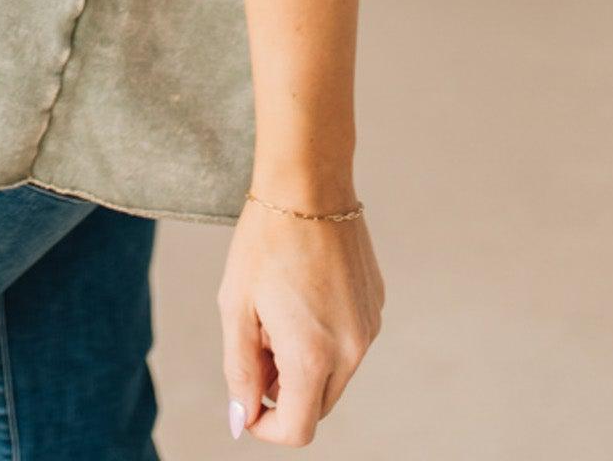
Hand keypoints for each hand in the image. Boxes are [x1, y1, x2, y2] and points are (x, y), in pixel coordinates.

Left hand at [218, 195, 383, 444]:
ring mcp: (369, 328)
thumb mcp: (236, 307)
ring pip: (334, 375)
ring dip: (305, 362)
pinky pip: (349, 343)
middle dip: (283, 390)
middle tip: (259, 340)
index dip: (264, 426)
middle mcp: (351, 350)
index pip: (297, 429)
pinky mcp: (376, 306)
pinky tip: (304, 291)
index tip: (245, 399)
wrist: (308, 184)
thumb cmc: (264, 242)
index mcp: (312, 356)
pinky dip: (325, 337)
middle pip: (316, 405)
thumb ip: (240, 370)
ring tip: (280, 309)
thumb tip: (241, 419)